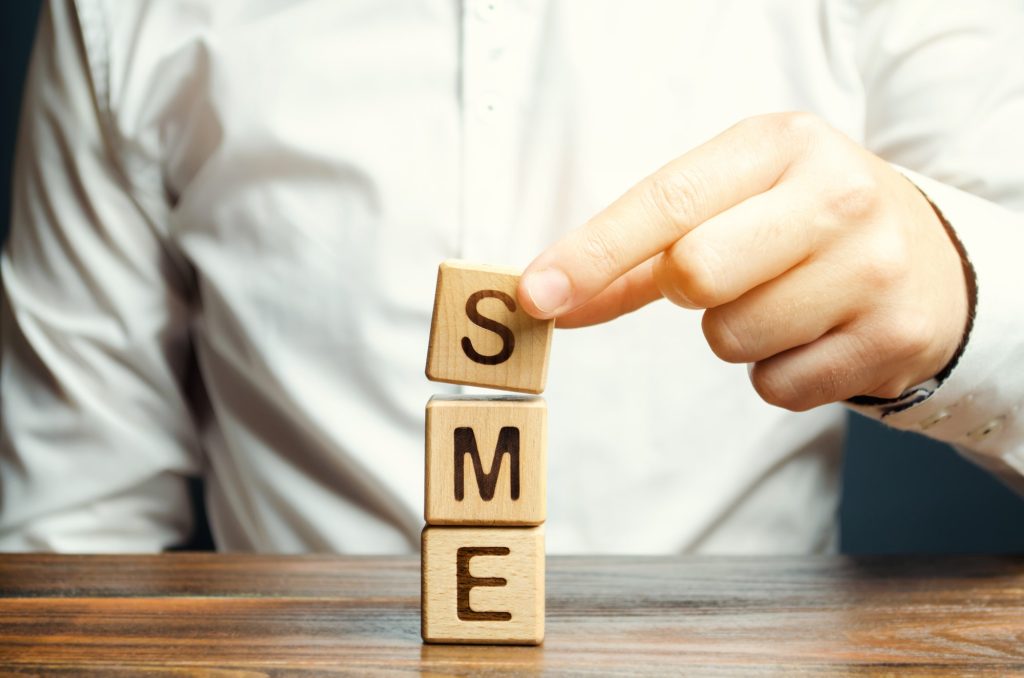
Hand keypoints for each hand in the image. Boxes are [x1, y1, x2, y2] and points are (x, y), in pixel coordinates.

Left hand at [518, 112, 969, 410]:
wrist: (929, 259)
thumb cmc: (801, 224)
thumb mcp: (735, 203)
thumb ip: (638, 253)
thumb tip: (551, 299)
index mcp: (782, 144)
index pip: (668, 200)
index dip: (593, 252)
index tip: (535, 294)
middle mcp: (836, 196)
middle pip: (695, 274)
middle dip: (685, 290)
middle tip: (723, 274)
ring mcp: (873, 269)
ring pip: (730, 339)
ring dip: (733, 334)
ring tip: (782, 299)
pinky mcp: (893, 338)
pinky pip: (775, 388)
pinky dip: (775, 371)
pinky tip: (815, 334)